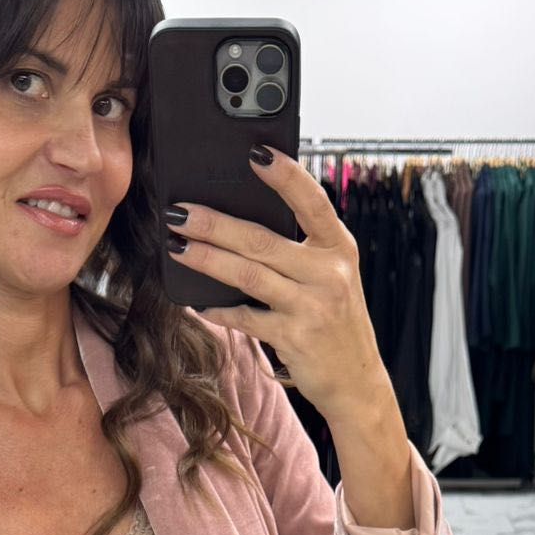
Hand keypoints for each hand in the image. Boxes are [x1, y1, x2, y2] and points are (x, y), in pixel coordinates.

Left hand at [164, 147, 384, 417]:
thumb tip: (243, 225)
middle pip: (262, 240)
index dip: (286, 176)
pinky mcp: (294, 338)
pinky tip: (197, 302)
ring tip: (177, 247)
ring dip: (207, 260)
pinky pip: (246, 318)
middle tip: (179, 212)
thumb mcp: (332, 277)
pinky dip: (219, 310)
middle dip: (215, 224)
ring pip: (249, 275)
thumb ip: (302, 250)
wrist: (356, 381)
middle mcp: (329, 273)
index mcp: (339, 248)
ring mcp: (312, 306)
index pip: (313, 202)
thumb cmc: (336, 321)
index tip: (256, 153)